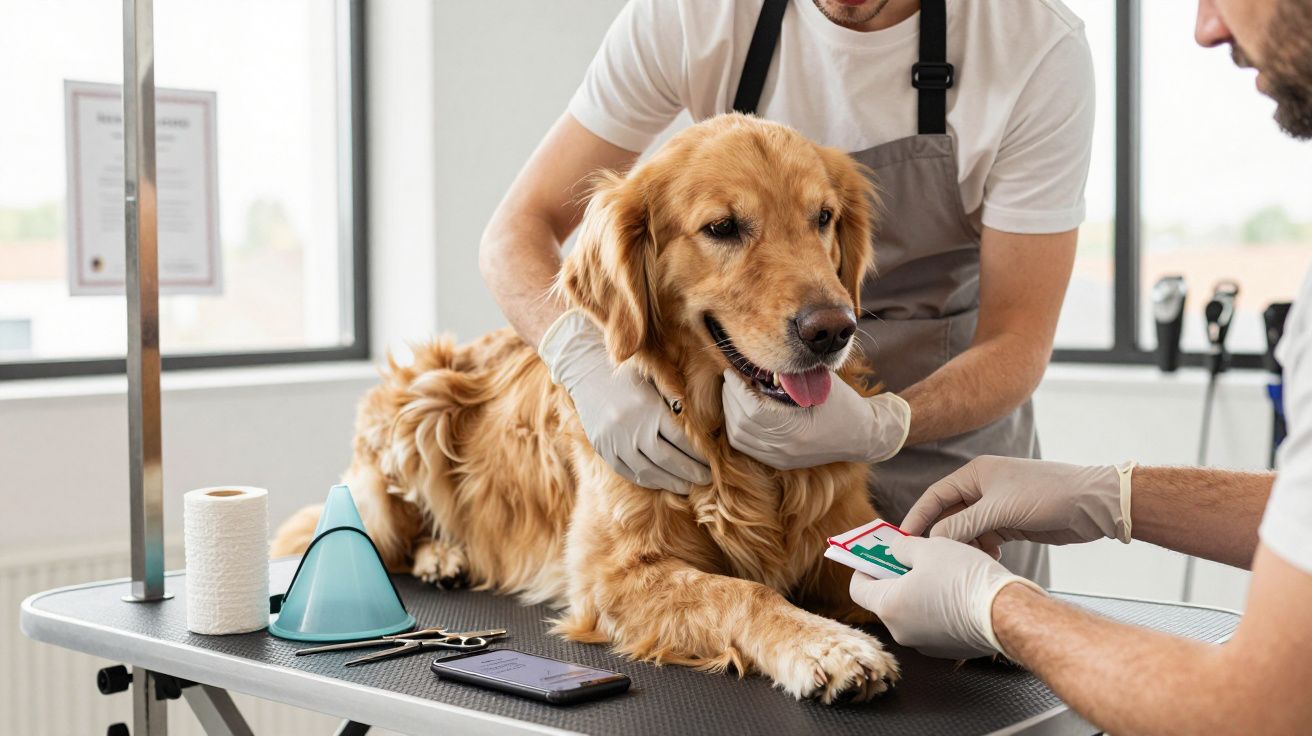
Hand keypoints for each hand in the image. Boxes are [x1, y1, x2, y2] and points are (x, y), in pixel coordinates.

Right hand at [539, 310, 710, 493]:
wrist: (588, 372)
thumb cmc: (630, 376)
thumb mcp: (655, 383)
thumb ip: (675, 404)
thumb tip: (702, 430)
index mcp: (651, 409)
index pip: (682, 440)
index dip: (699, 455)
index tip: (711, 462)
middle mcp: (633, 428)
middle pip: (669, 460)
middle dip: (690, 473)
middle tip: (706, 480)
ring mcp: (616, 442)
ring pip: (649, 471)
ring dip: (671, 482)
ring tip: (687, 486)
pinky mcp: (604, 450)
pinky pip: (629, 472)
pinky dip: (647, 480)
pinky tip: (661, 482)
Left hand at [721, 369, 910, 469]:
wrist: (863, 436)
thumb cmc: (843, 403)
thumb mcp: (819, 383)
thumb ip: (790, 373)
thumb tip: (760, 359)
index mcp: (796, 429)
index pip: (751, 409)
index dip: (737, 389)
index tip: (733, 371)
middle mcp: (784, 448)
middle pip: (740, 422)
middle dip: (730, 397)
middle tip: (731, 378)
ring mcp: (781, 458)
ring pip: (738, 436)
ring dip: (731, 412)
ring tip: (735, 392)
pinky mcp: (779, 462)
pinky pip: (746, 446)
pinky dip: (738, 426)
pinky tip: (741, 410)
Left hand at [848, 535, 1044, 658]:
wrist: (1006, 612)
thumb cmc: (965, 578)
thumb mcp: (930, 547)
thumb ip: (903, 548)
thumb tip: (894, 550)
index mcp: (889, 607)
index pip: (858, 589)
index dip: (864, 568)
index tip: (875, 556)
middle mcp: (902, 632)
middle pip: (886, 600)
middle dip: (895, 577)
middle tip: (910, 558)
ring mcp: (925, 645)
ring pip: (911, 612)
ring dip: (918, 592)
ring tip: (939, 572)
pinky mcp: (948, 649)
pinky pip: (933, 625)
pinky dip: (937, 608)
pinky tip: (956, 591)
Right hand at [901, 456, 1131, 552]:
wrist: (1093, 503)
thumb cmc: (1047, 494)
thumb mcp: (999, 510)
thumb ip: (963, 525)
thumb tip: (933, 540)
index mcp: (976, 474)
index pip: (936, 496)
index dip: (918, 516)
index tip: (902, 539)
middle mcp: (983, 488)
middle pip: (949, 514)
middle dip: (940, 536)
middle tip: (926, 559)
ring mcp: (997, 506)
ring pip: (967, 530)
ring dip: (962, 546)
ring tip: (960, 563)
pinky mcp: (1010, 523)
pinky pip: (984, 539)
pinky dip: (981, 551)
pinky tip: (986, 562)